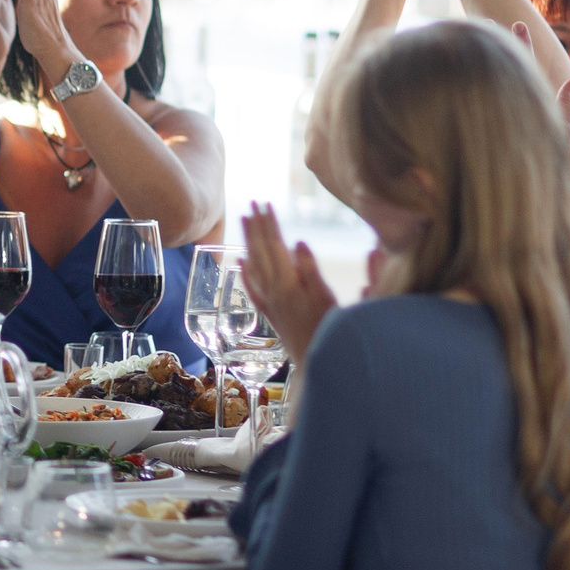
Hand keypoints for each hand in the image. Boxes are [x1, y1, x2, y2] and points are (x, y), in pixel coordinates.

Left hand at [239, 203, 338, 359]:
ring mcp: (270, 302)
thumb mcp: (326, 299)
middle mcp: (273, 290)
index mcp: (288, 283)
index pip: (274, 246)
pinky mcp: (270, 313)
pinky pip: (253, 287)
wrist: (316, 366)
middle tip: (250, 204)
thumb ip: (310, 271)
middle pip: (260, 252)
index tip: (264, 203)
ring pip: (254, 265)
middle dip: (255, 227)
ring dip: (249, 242)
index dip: (269, 224)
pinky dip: (246, 271)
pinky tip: (240, 261)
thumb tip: (297, 242)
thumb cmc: (329, 333)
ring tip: (244, 222)